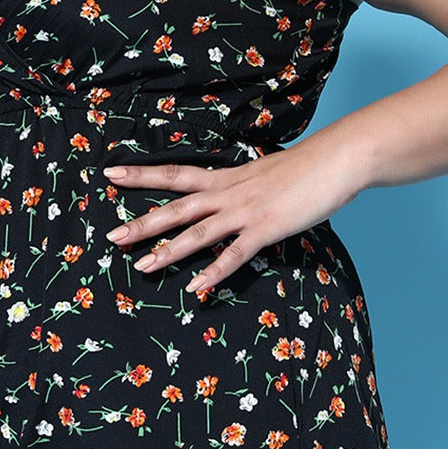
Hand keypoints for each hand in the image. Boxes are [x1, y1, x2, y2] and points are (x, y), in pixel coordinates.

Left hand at [101, 138, 362, 293]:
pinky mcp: (266, 228)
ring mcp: (246, 211)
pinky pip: (235, 255)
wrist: (337, 158)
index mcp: (226, 178)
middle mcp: (229, 193)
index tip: (109, 172)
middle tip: (111, 236)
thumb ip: (241, 187)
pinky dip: (215, 272)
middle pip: (177, 208)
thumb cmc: (305, 167)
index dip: (141, 174)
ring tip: (142, 266)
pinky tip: (197, 290)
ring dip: (169, 251)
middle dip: (143, 222)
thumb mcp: (262, 174)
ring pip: (199, 232)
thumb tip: (228, 196)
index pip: (175, 174)